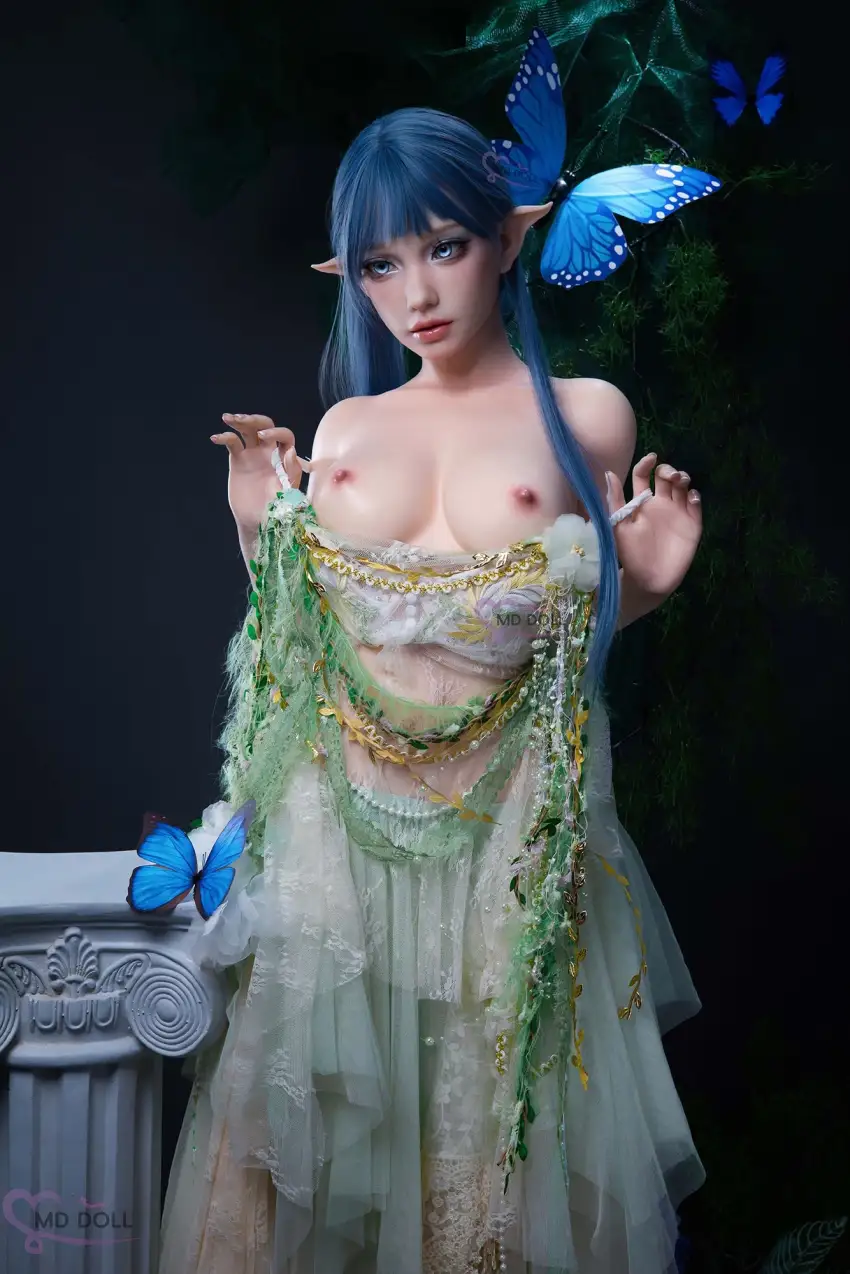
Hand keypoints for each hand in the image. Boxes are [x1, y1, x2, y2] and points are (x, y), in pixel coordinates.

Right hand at [211, 413, 312, 530]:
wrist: (258, 522)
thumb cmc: (277, 510)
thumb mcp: (288, 493)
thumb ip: (291, 473)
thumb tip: (291, 451)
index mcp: (285, 458)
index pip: (284, 436)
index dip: (275, 432)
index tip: (263, 436)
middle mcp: (270, 452)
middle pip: (264, 426)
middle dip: (254, 419)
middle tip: (241, 420)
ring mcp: (253, 455)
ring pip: (247, 430)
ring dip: (238, 421)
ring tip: (227, 418)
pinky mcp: (238, 460)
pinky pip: (232, 443)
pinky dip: (224, 437)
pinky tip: (215, 438)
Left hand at [606, 453, 702, 598]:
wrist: (648, 580)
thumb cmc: (630, 554)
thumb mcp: (618, 526)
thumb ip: (615, 500)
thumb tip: (609, 473)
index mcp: (641, 503)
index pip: (643, 476)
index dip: (646, 464)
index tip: (651, 458)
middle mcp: (660, 504)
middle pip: (666, 477)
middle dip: (668, 470)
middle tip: (669, 476)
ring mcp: (677, 513)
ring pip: (683, 487)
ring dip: (683, 478)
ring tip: (680, 481)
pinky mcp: (691, 524)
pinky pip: (696, 506)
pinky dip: (695, 498)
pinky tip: (691, 498)